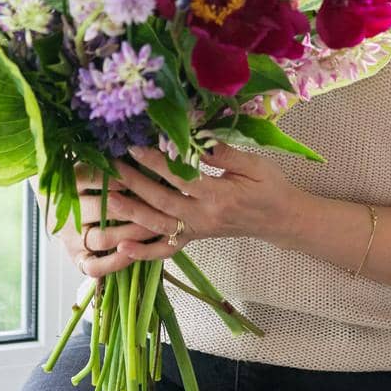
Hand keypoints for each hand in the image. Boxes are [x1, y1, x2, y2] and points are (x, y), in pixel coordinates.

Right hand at [56, 163, 172, 278]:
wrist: (60, 205)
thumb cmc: (91, 180)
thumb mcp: (96, 165)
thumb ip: (114, 161)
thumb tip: (144, 148)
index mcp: (68, 184)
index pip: (87, 177)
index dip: (112, 177)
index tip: (134, 176)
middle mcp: (66, 212)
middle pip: (98, 209)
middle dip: (130, 207)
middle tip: (157, 204)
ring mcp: (70, 238)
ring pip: (101, 239)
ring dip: (130, 233)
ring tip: (154, 227)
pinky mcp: (76, 258)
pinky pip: (93, 267)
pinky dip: (114, 262)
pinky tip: (133, 253)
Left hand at [108, 141, 306, 261]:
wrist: (281, 219)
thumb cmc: (270, 188)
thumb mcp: (254, 165)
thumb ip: (224, 153)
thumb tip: (197, 138)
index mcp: (220, 196)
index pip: (181, 178)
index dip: (157, 162)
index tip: (136, 147)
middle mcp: (205, 217)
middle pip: (163, 202)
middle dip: (136, 184)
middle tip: (113, 167)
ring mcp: (198, 230)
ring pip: (159, 225)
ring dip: (132, 213)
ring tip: (110, 198)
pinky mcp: (194, 237)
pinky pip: (167, 249)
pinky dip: (144, 252)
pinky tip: (123, 247)